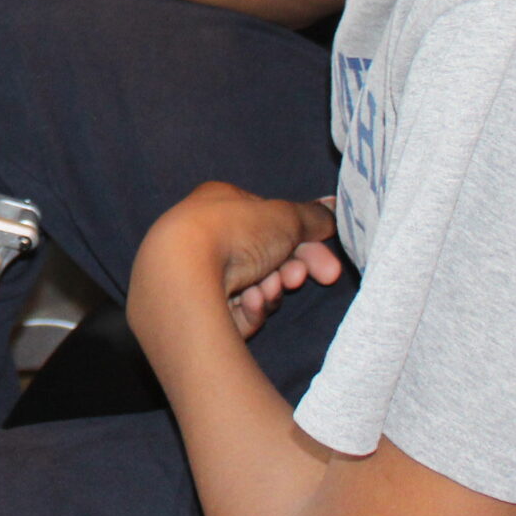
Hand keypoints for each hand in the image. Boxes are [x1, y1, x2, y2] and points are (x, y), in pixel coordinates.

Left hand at [133, 182, 342, 340]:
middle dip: (287, 272)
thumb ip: (312, 217)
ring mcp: (195, 275)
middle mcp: (203, 236)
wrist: (181, 275)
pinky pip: (233, 312)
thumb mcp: (284, 218)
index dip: (304, 245)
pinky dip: (248, 308)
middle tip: (297, 279)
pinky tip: (249, 303)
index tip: (328, 268)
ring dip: (268, 290)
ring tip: (266, 291)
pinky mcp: (193, 311)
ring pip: (251, 287)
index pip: (271, 224)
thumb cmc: (233, 234)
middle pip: (263, 259)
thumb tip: (333, 208)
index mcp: (220, 203)